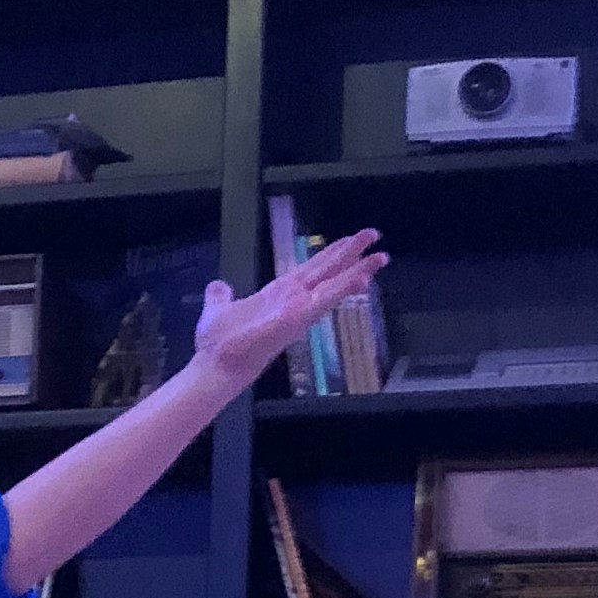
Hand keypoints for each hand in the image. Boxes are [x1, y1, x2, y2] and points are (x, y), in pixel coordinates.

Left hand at [187, 228, 386, 403]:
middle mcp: (293, 301)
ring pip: (334, 284)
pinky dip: (344, 287)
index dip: (330, 254)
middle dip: (351, 253)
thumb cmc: (218, 343)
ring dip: (358, 269)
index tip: (348, 241)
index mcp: (278, 295)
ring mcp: (298, 310)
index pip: (311, 269)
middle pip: (328, 271)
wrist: (215, 364)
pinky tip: (363, 276)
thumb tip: (218, 287)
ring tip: (382, 256)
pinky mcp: (298, 319)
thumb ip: (221, 296)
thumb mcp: (218, 309)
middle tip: (374, 234)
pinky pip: (326, 299)